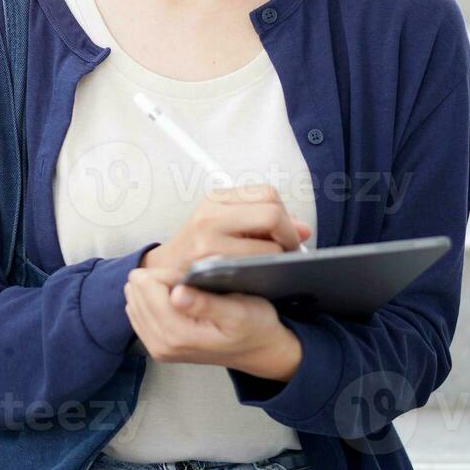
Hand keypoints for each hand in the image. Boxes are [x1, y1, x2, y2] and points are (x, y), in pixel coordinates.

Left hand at [124, 264, 301, 380]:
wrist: (258, 350)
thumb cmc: (254, 326)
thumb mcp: (239, 311)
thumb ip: (205, 303)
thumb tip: (176, 293)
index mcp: (179, 334)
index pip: (147, 286)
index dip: (167, 272)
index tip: (190, 275)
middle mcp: (162, 345)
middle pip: (136, 293)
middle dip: (158, 280)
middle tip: (188, 283)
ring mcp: (157, 348)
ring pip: (133, 301)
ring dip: (154, 289)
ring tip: (183, 290)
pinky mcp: (156, 347)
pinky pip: (137, 313)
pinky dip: (151, 300)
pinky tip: (172, 298)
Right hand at [139, 182, 310, 276]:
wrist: (165, 273)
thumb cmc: (200, 248)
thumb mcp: (226, 224)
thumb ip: (264, 221)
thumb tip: (304, 230)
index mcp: (217, 198)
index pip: (268, 195)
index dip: (286, 216)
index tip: (288, 234)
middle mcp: (211, 214)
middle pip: (272, 214)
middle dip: (288, 236)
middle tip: (288, 252)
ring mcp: (208, 240)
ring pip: (268, 245)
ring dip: (278, 258)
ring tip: (272, 265)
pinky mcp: (209, 265)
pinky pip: (254, 267)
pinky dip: (264, 271)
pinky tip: (260, 275)